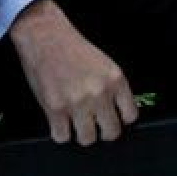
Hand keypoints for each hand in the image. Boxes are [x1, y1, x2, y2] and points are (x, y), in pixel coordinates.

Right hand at [8, 0, 137, 145]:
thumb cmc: (73, 47)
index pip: (130, 115)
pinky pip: (62, 137)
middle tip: (95, 125)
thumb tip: (118, 112)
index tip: (115, 120)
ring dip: (82, 134)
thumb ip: (113, 88)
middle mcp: (100, 93)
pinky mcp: (55, 109)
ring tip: (76, 124)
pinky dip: (61, 133)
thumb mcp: (105, 64)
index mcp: (116, 80)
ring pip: (87, 139)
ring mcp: (77, 103)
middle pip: (111, 132)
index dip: (121, 120)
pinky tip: (60, 122)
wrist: (46, 36)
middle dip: (103, 131)